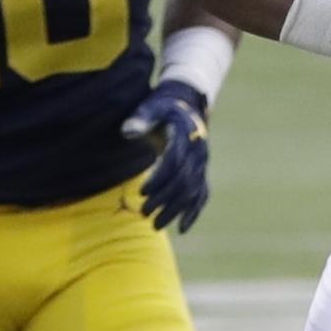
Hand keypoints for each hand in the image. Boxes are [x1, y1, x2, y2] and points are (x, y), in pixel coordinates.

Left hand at [121, 79, 210, 233]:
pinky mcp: (202, 171)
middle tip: (144, 213)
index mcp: (186, 135)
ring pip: (192, 191)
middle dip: (164, 200)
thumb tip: (128, 132)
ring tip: (155, 226)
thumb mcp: (151, 106)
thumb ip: (140, 119)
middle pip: (184, 181)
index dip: (160, 178)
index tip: (142, 192)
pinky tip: (182, 228)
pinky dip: (193, 212)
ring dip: (175, 210)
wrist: (188, 102)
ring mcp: (202, 162)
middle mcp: (199, 151)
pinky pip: (202, 195)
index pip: (175, 162)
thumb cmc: (163, 105)